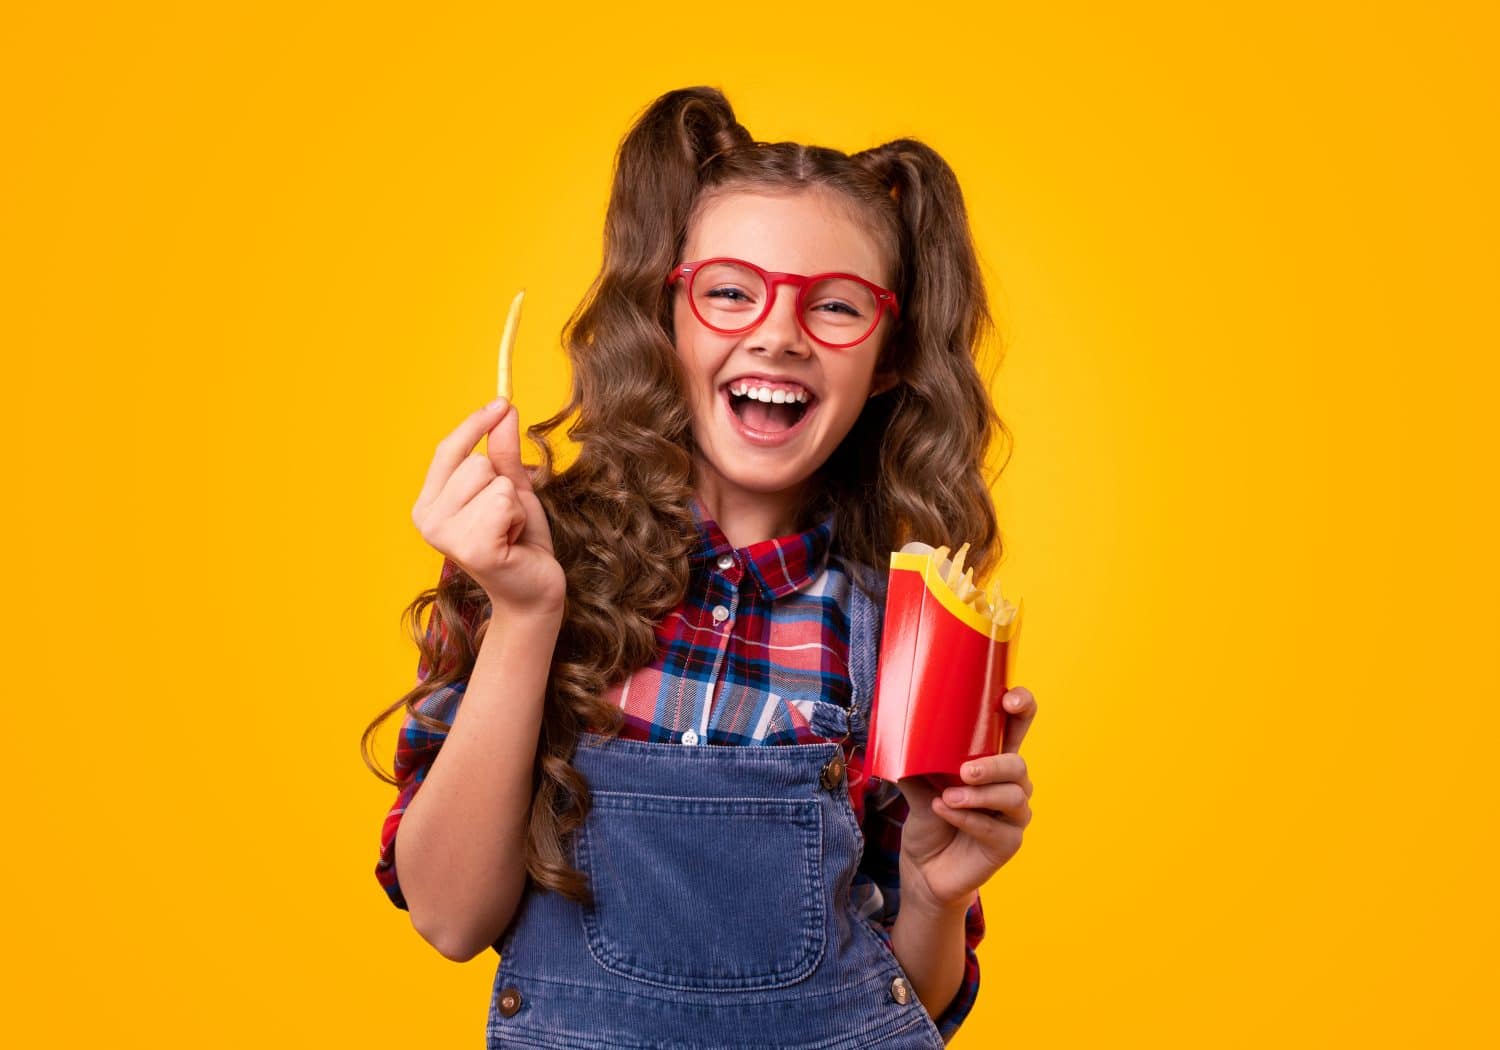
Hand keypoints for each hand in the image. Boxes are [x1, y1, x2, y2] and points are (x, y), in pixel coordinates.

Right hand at [410, 398, 564, 616]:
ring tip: (510, 531)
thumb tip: (504, 410)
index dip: (475, 424)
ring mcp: (446, 535)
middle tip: (507, 520)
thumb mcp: (512, 490)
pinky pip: (505, 501)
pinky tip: (513, 542)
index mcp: (429, 504)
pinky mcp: (472, 547)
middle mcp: (428, 519)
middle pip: (477, 463)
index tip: (502, 403)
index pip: (447, 450)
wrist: (535, 591)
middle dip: (505, 486)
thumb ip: (503, 452)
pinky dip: (519, 518)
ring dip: (515, 505)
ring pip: (495, 481)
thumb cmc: (520, 542)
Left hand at [895, 686, 1036, 912]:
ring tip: (947, 798)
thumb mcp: (917, 787)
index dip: (1022, 708)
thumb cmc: (929, 819)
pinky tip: (943, 812)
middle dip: (994, 765)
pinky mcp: (1008, 843)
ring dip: (978, 796)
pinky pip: (995, 828)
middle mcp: (1009, 785)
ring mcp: (1012, 815)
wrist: (925, 869)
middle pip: (1018, 764)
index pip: (1017, 727)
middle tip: (965, 771)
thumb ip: (914, 762)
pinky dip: (967, 818)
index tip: (1009, 700)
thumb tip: (897, 738)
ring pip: (1014, 796)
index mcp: (991, 760)